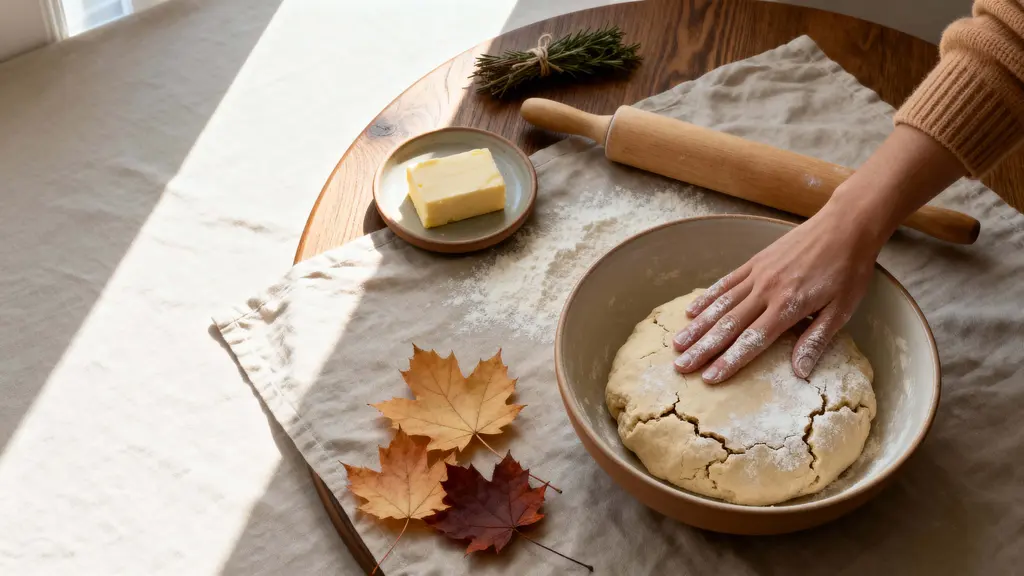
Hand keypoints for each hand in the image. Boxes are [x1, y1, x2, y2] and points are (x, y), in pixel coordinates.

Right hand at [672, 201, 884, 382]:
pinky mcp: (755, 261)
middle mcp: (766, 291)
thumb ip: (816, 340)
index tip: (709, 377)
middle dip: (703, 349)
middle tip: (681, 366)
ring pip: (720, 305)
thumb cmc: (849, 270)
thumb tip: (799, 372)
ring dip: (697, 326)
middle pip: (728, 326)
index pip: (752, 340)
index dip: (729, 361)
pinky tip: (691, 311)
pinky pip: (725, 283)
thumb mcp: (842, 309)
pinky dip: (707, 298)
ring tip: (677, 344)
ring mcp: (757, 274)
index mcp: (788, 306)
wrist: (845, 225)